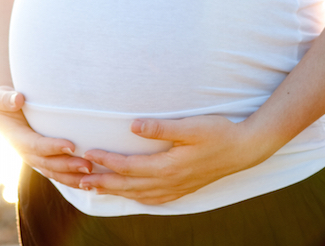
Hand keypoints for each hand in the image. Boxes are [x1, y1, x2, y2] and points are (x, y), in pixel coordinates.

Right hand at [0, 86, 92, 188]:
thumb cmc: (0, 102)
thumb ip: (5, 99)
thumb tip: (17, 99)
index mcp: (17, 138)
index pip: (36, 145)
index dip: (53, 147)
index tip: (71, 145)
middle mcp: (26, 153)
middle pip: (48, 164)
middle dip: (68, 166)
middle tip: (88, 166)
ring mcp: (34, 159)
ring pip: (54, 173)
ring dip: (72, 178)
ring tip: (93, 178)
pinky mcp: (43, 160)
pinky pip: (58, 173)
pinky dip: (72, 180)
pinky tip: (89, 183)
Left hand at [78, 115, 260, 204]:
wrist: (245, 149)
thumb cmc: (218, 132)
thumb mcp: (191, 126)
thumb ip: (161, 128)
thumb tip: (133, 125)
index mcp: (168, 167)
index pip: (128, 166)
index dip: (106, 160)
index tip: (87, 153)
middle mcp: (170, 182)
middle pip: (128, 185)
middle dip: (102, 182)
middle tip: (79, 179)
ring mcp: (177, 188)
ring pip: (138, 195)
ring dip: (115, 192)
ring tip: (95, 188)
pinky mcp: (183, 189)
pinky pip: (153, 199)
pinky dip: (136, 198)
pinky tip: (130, 195)